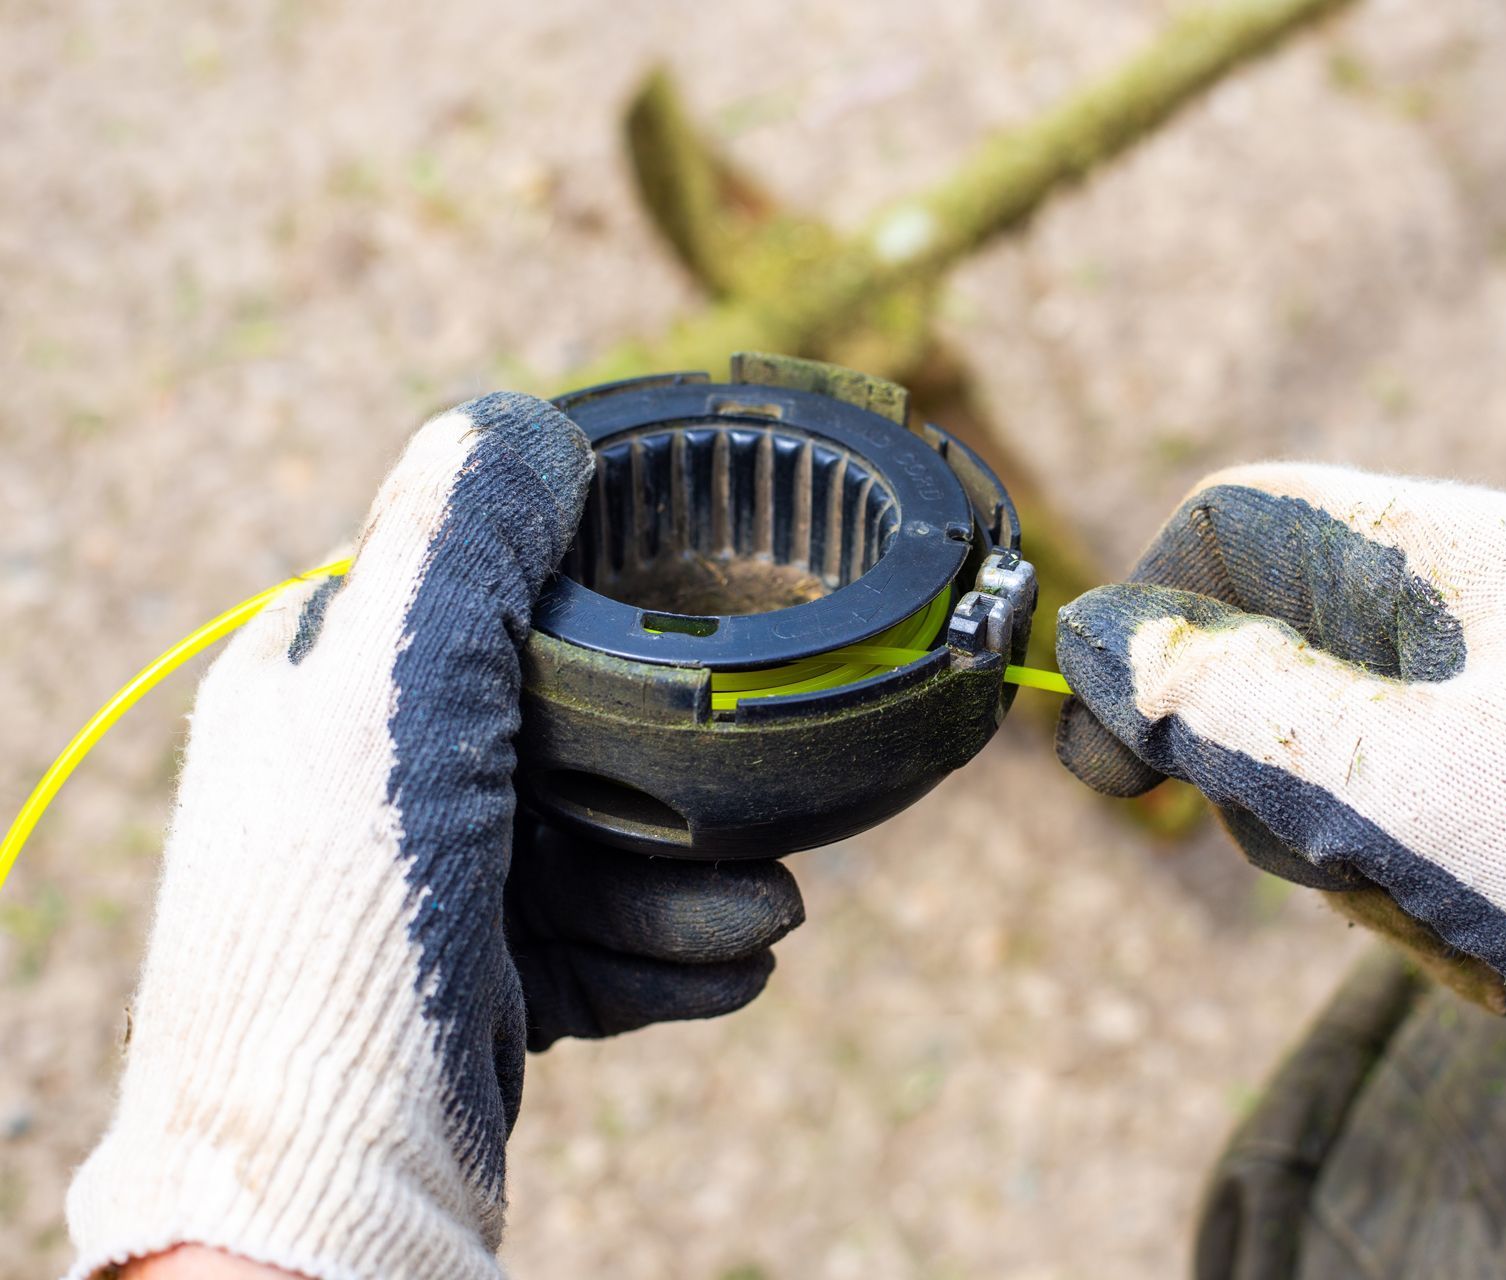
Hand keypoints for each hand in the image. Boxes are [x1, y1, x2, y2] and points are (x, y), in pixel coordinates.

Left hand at [67, 393, 800, 1279]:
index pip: (474, 596)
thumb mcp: (400, 676)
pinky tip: (727, 970)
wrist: (327, 1163)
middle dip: (676, 782)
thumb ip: (465, 537)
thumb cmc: (348, 907)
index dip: (588, 600)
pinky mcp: (464, 983)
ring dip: (688, 882)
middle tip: (770, 809)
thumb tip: (531, 424)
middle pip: (563, 736)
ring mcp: (418, 888)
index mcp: (327, 683)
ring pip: (590, 849)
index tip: (688, 620)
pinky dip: (661, 955)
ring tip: (768, 916)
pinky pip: (589, 943)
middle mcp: (365, 780)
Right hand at [1054, 462, 1505, 1259]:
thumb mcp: (1391, 784)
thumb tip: (1087, 647)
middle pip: (1265, 646)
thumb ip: (1224, 706)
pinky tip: (1478, 955)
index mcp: (1439, 549)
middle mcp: (1466, 597)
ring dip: (1339, 855)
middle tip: (1318, 862)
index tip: (1105, 754)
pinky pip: (1401, 809)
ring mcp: (1500, 685)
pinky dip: (1409, 886)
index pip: (1230, 524)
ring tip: (1432, 922)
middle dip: (1259, 775)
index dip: (1147, 626)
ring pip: (1325, 746)